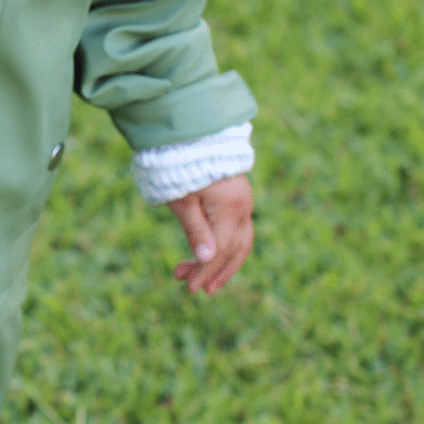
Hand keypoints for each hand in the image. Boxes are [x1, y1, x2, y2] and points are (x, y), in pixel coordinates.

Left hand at [167, 174, 252, 294]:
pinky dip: (226, 247)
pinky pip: (238, 231)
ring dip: (223, 264)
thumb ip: (196, 230)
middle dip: (214, 271)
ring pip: (240, 242)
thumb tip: (206, 259)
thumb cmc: (181, 166)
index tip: (189, 286)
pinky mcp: (237, 199)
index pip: (220, 250)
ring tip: (205, 282)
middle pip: (234, 250)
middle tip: (194, 289)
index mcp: (230, 208)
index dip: (205, 270)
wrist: (192, 134)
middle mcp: (243, 207)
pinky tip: (212, 256)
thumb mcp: (182, 200)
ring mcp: (243, 203)